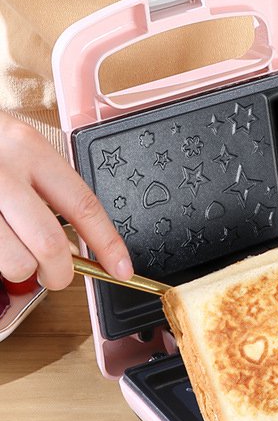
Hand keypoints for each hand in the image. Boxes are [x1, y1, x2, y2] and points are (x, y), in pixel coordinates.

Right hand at [0, 113, 132, 288]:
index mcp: (28, 149)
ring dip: (19, 271)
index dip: (107, 244)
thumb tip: (77, 238)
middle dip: (59, 273)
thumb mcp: (14, 145)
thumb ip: (43, 185)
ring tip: (13, 256)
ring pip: (14, 263)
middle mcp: (0, 171)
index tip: (122, 268)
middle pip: (49, 246)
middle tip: (56, 275)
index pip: (83, 205)